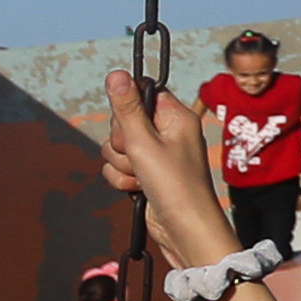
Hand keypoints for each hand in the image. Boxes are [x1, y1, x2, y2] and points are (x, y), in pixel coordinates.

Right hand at [100, 73, 246, 264]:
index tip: (131, 127)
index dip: (128, 110)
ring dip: (120, 164)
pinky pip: (118, 167)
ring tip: (141, 177)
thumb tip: (116, 73)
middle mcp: (168, 132)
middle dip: (121, 143)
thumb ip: (126, 108)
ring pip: (116, 147)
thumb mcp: (143, 142)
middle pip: (123, 122)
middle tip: (138, 157)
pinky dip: (121, 179)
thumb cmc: (172, 184)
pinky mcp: (146, 174)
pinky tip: (137, 189)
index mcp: (176, 117)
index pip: (143, 94)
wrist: (184, 228)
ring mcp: (157, 154)